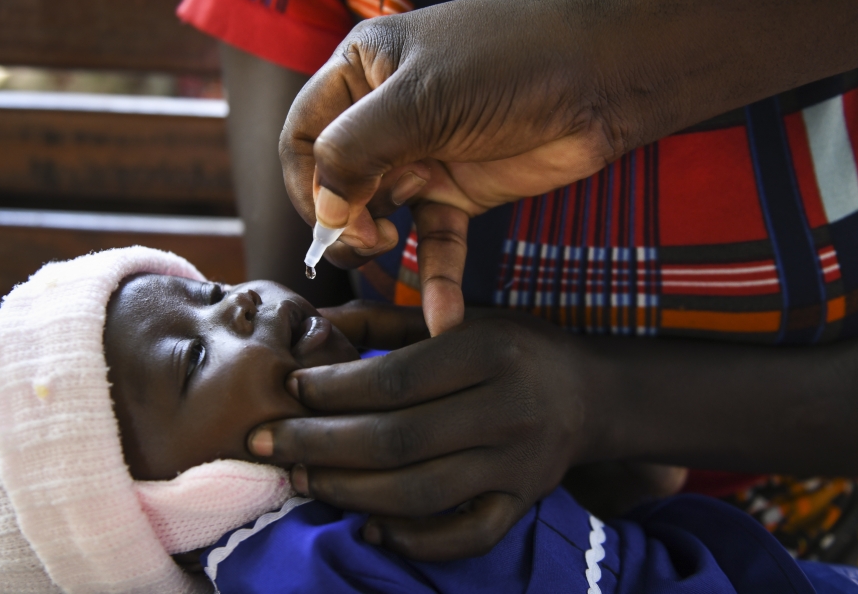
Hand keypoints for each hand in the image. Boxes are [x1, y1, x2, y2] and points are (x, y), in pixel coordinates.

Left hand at [248, 306, 596, 560]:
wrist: (589, 394)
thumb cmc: (509, 348)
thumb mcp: (459, 318)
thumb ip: (385, 321)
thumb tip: (311, 322)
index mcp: (490, 353)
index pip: (396, 381)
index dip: (333, 390)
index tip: (289, 388)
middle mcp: (508, 410)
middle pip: (397, 440)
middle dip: (319, 444)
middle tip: (267, 441)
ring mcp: (518, 465)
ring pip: (419, 492)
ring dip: (347, 490)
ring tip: (300, 477)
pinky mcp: (522, 504)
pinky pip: (464, 536)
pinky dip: (412, 539)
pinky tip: (367, 524)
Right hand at [280, 0, 620, 334]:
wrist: (604, 79)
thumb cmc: (510, 65)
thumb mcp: (420, 98)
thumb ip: (355, 151)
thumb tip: (323, 211)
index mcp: (362, 73)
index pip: (304, 136)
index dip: (307, 181)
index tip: (330, 215)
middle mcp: (385, 116)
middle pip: (335, 182)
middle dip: (341, 216)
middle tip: (366, 235)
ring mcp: (422, 156)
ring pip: (377, 216)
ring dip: (376, 245)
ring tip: (388, 249)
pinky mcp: (460, 192)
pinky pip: (436, 243)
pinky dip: (437, 280)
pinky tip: (442, 319)